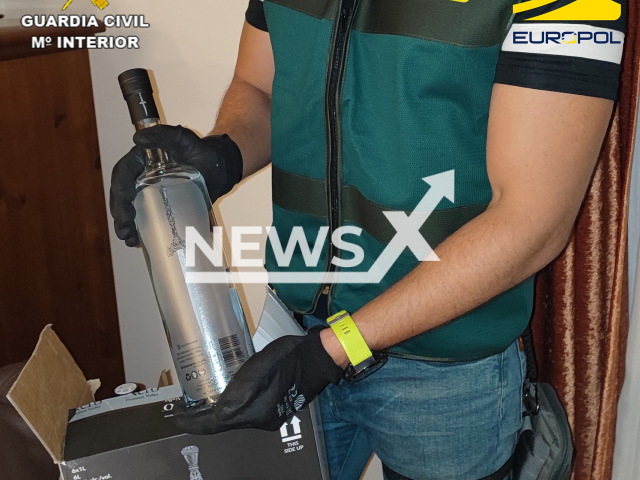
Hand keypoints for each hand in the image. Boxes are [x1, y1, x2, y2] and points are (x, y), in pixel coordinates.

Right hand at [109, 125, 242, 246]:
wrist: (219, 168)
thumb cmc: (200, 151)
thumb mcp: (183, 138)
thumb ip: (164, 134)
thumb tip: (138, 139)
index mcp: (141, 161)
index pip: (122, 174)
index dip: (119, 190)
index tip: (125, 206)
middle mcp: (140, 177)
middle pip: (122, 196)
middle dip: (121, 214)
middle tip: (126, 231)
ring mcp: (149, 194)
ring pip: (130, 210)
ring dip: (126, 227)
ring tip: (131, 240)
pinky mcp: (160, 207)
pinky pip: (146, 219)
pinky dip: (141, 232)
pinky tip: (140, 243)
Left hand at [174, 327, 343, 434]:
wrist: (317, 359)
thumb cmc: (289, 357)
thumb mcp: (260, 365)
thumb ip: (239, 387)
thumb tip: (218, 407)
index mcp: (255, 411)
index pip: (214, 423)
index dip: (192, 422)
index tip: (176, 416)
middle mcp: (260, 420)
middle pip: (222, 424)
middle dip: (200, 417)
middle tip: (185, 406)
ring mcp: (268, 418)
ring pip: (232, 420)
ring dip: (214, 413)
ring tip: (200, 400)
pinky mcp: (273, 412)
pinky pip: (244, 415)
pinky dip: (229, 409)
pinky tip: (224, 397)